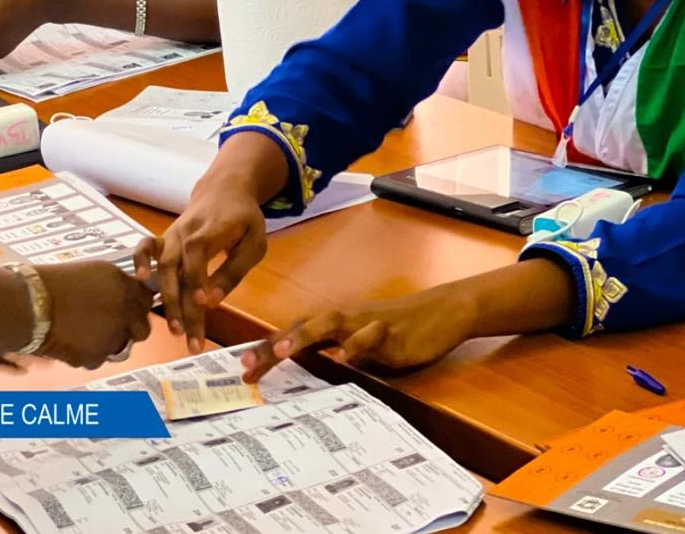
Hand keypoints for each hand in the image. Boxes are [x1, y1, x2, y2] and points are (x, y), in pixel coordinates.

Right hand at [34, 262, 152, 369]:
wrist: (30, 304)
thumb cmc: (55, 282)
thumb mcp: (94, 271)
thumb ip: (118, 284)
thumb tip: (129, 293)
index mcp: (125, 287)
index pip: (147, 300)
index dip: (137, 305)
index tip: (128, 306)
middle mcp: (125, 313)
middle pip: (143, 329)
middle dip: (130, 328)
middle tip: (111, 323)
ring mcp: (112, 337)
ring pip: (120, 346)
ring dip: (109, 341)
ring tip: (84, 329)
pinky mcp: (96, 357)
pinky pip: (99, 358)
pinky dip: (89, 352)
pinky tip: (73, 339)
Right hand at [133, 132, 288, 352]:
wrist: (224, 189)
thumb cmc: (243, 217)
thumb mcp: (254, 241)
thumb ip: (234, 270)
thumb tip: (213, 301)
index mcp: (209, 231)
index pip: (197, 257)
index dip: (198, 280)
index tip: (203, 305)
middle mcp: (185, 233)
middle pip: (177, 270)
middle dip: (181, 306)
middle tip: (190, 339)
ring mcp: (171, 235)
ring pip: (163, 267)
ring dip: (166, 300)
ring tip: (175, 329)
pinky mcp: (165, 238)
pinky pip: (145, 246)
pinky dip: (139, 260)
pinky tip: (141, 279)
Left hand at [238, 287, 478, 382]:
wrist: (442, 310)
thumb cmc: (398, 328)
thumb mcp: (360, 345)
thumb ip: (336, 354)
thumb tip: (308, 373)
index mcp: (333, 325)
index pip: (292, 336)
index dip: (265, 352)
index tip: (242, 372)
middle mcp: (343, 319)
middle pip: (299, 329)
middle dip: (271, 347)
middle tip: (246, 366)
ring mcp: (365, 322)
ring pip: (327, 323)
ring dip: (302, 337)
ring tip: (280, 353)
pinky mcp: (391, 331)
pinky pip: (370, 336)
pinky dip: (356, 345)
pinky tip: (343, 359)